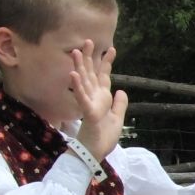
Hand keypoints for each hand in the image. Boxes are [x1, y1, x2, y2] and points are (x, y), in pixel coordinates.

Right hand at [70, 41, 125, 161]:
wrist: (96, 153)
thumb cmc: (103, 137)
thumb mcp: (117, 119)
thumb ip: (119, 105)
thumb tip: (122, 91)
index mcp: (102, 98)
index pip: (104, 77)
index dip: (106, 63)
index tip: (111, 48)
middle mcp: (94, 98)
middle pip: (91, 74)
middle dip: (90, 57)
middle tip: (88, 40)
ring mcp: (89, 104)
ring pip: (83, 82)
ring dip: (80, 66)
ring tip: (76, 51)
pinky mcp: (87, 112)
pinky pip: (81, 97)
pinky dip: (77, 86)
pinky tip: (73, 75)